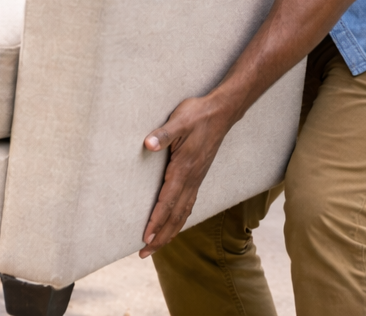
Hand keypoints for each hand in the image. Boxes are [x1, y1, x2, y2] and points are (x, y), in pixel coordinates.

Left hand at [138, 93, 237, 256]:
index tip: (145, 238)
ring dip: (170, 232)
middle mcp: (192, 179)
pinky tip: (175, 224)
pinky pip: (189, 204)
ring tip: (156, 247)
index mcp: (184, 169)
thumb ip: (163, 134)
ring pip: (183, 213)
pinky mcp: (198, 176)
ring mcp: (197, 179)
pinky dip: (180, 219)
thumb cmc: (197, 115)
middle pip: (175, 216)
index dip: (156, 221)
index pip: (168, 202)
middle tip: (144, 253)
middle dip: (161, 236)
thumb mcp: (178, 121)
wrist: (221, 112)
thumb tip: (147, 144)